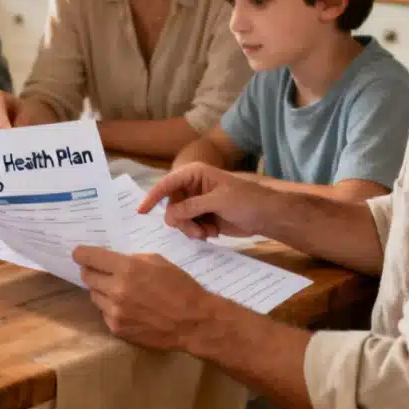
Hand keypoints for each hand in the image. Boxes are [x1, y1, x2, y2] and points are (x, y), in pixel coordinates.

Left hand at [72, 246, 214, 350]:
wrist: (193, 322)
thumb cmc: (179, 286)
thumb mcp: (157, 261)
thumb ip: (130, 259)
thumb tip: (110, 261)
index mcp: (127, 268)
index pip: (89, 257)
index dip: (81, 254)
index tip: (79, 254)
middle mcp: (116, 290)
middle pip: (87, 276)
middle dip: (92, 271)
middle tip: (102, 271)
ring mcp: (115, 311)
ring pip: (94, 295)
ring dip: (102, 290)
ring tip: (120, 290)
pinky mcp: (117, 328)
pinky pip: (104, 313)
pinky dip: (111, 308)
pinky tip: (128, 307)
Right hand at [138, 162, 274, 239]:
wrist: (268, 216)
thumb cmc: (246, 200)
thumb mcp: (218, 201)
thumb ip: (191, 207)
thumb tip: (168, 216)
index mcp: (195, 174)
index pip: (167, 184)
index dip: (153, 197)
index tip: (141, 211)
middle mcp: (193, 187)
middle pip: (171, 205)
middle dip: (180, 220)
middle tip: (194, 231)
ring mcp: (198, 203)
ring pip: (179, 218)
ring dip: (190, 228)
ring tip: (206, 234)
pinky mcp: (203, 217)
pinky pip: (189, 226)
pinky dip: (197, 232)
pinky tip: (212, 233)